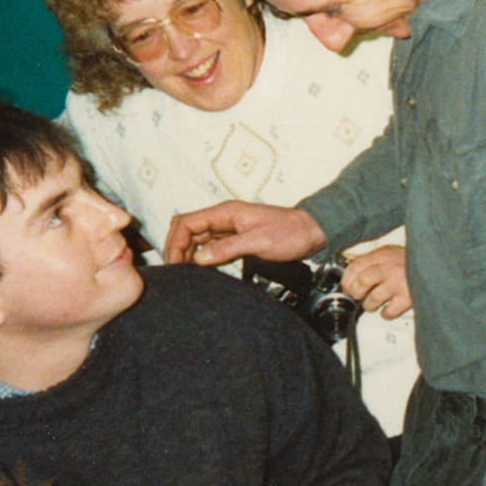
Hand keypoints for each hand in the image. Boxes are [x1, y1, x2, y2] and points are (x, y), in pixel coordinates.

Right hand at [164, 200, 326, 267]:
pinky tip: (200, 269)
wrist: (311, 232)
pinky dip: (200, 256)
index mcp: (225, 212)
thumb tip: (198, 259)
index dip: (175, 242)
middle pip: (187, 229)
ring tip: (183, 273)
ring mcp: (228, 228)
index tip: (174, 263)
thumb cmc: (290, 233)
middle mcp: (223, 218)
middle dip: (176, 247)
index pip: (186, 222)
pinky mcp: (235, 238)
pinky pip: (209, 245)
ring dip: (186, 253)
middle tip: (175, 271)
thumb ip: (228, 248)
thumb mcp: (259, 242)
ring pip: (196, 237)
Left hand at [342, 245, 411, 317]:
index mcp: (384, 254)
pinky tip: (387, 310)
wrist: (439, 266)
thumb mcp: (393, 252)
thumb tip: (355, 272)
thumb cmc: (415, 260)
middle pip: (362, 282)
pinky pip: (388, 311)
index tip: (346, 286)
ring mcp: (399, 283)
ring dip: (368, 305)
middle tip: (358, 295)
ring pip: (372, 299)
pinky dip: (385, 314)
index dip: (346, 279)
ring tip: (371, 304)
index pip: (356, 265)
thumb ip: (376, 259)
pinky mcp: (408, 298)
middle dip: (356, 292)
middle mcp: (390, 267)